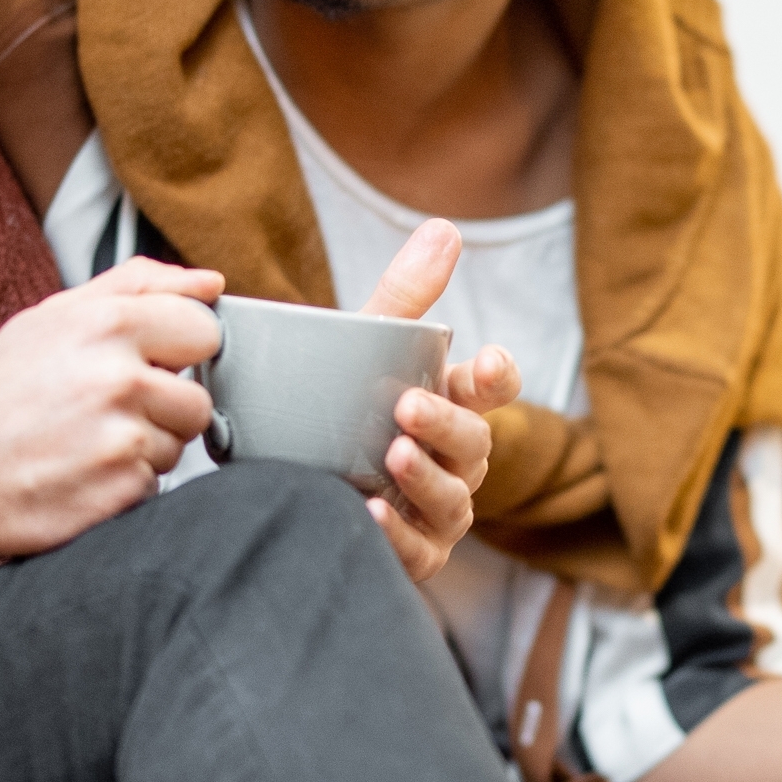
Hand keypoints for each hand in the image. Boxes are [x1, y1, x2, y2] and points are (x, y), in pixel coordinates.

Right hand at [0, 259, 221, 554]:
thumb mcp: (51, 317)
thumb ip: (135, 286)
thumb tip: (208, 283)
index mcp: (106, 324)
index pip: (204, 330)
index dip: (178, 352)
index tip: (151, 363)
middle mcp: (118, 378)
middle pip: (198, 398)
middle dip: (164, 407)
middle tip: (110, 409)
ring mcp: (122, 438)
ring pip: (179, 444)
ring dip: (145, 447)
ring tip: (89, 440)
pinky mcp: (122, 489)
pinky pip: (156, 482)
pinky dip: (126, 482)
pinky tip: (84, 471)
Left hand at [357, 218, 518, 583]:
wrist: (284, 475)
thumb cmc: (339, 405)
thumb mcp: (363, 347)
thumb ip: (404, 295)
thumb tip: (445, 229)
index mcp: (452, 402)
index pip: (494, 386)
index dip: (496, 375)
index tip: (484, 361)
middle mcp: (457, 458)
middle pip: (476, 444)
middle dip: (446, 426)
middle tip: (409, 407)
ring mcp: (439, 509)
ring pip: (454, 500)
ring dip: (426, 477)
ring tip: (392, 456)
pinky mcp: (415, 551)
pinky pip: (420, 551)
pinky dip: (400, 535)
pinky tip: (370, 514)